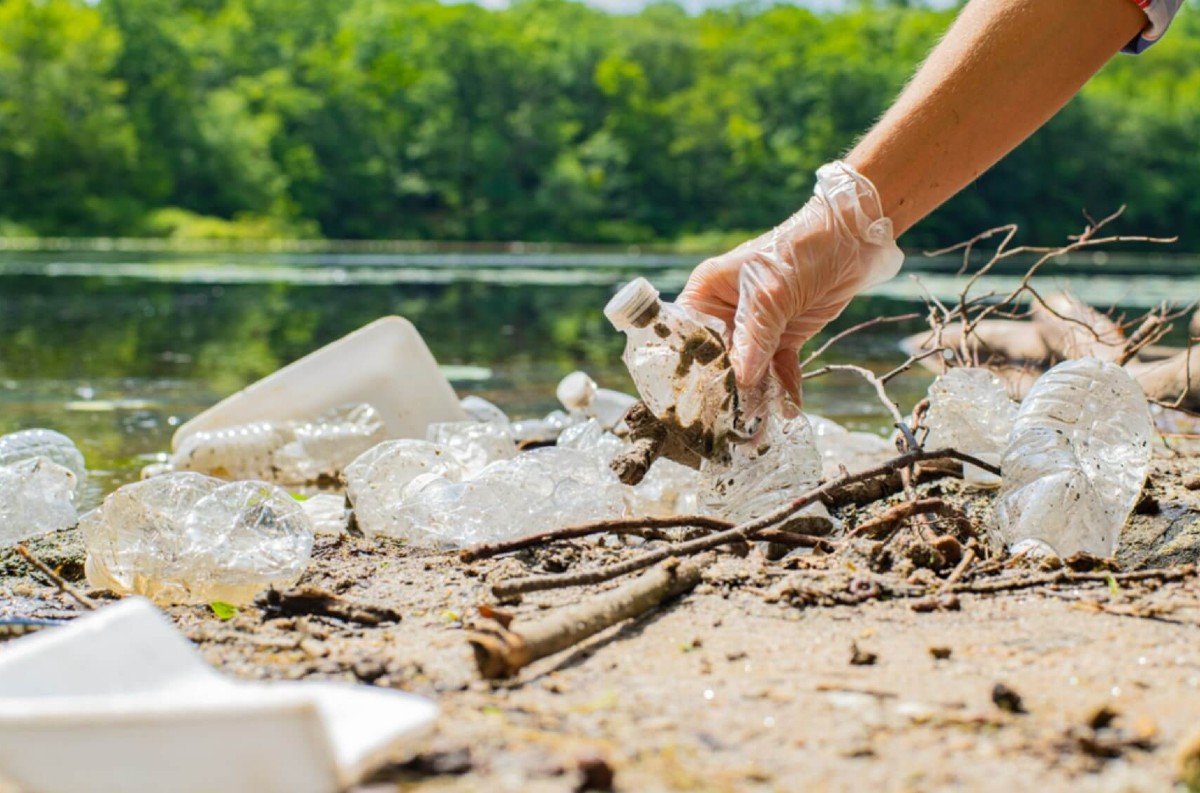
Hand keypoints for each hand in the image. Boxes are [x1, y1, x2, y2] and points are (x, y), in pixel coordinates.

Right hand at [677, 161, 902, 407]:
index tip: (693, 404)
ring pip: (749, 370)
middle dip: (726, 392)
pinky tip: (788, 410)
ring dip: (756, 397)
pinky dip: (784, 388)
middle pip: (718, 360)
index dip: (688, 370)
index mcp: (707, 293)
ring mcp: (756, 326)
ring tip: (759, 430)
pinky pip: (778, 368)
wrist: (854, 237)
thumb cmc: (800, 249)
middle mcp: (725, 312)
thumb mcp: (771, 293)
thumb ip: (754, 338)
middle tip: (729, 426)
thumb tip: (742, 381)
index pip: (687, 337)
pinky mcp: (784, 334)